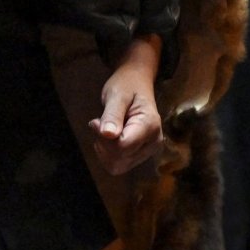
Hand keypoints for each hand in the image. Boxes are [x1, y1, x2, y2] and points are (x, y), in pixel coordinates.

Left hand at [90, 35, 163, 174]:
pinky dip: (107, 153)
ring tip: (106, 129)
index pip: (122, 147)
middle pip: (119, 160)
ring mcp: (148, 151)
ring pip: (117, 166)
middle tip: (100, 124)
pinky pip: (118, 165)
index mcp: (150, 126)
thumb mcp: (116, 95)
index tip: (96, 122)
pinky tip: (108, 137)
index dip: (103, 138)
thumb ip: (112, 115)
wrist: (137, 83)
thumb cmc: (126, 85)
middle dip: (103, 144)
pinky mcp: (140, 155)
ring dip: (104, 150)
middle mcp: (153, 143)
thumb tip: (108, 135)